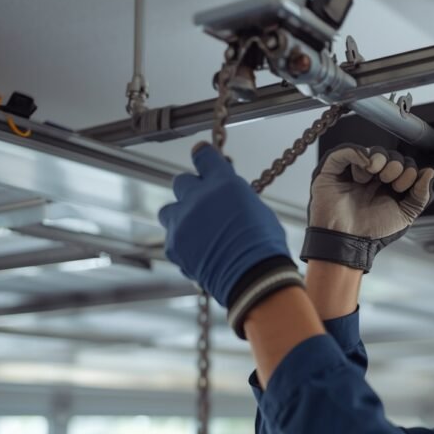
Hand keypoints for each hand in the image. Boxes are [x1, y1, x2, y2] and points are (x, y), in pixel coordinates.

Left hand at [158, 143, 292, 307]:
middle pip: (182, 182)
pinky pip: (171, 238)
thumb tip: (226, 195)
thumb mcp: (258, 209)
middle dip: (192, 191)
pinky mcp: (174, 246)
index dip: (203, 156)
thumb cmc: (264, 245)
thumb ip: (235, 196)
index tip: (202, 155)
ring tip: (197, 230)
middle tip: (204, 203)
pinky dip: (182, 243)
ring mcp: (182, 222)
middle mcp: (198, 198)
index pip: (204, 156)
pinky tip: (199, 251)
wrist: (253, 277)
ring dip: (180, 216)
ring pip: (169, 211)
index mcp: (223, 183)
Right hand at [301, 144, 433, 271]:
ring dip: (380, 159)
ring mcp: (354, 172)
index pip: (405, 166)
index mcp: (388, 187)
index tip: (401, 188)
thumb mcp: (405, 215)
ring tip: (375, 175)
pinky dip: (360, 153)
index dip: (408, 172)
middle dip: (396, 166)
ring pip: (373, 150)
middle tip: (388, 182)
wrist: (348, 239)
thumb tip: (429, 172)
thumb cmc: (371, 230)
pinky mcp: (334, 169)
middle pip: (392, 156)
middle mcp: (372, 178)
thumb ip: (420, 196)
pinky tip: (365, 168)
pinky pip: (347, 150)